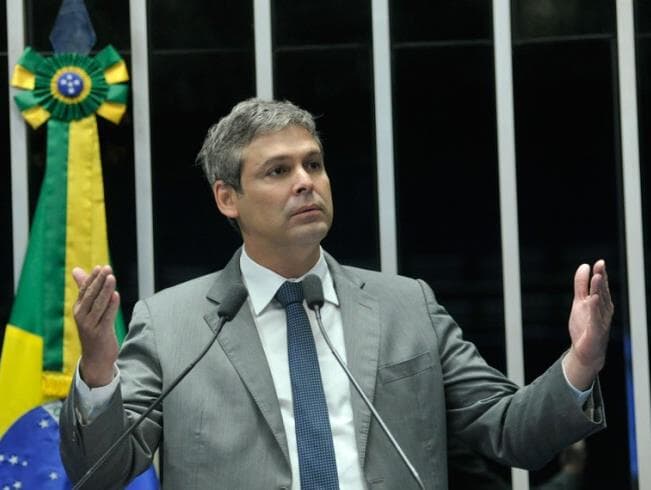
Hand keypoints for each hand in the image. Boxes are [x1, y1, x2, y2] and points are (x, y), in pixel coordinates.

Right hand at [73, 265, 119, 386]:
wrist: (95, 358)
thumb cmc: (93, 329)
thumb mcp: (87, 309)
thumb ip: (84, 289)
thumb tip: (76, 269)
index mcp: (78, 309)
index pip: (84, 290)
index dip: (92, 278)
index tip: (100, 267)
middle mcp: (82, 316)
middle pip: (91, 296)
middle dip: (99, 281)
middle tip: (107, 268)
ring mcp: (90, 325)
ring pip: (99, 305)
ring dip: (106, 290)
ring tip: (112, 278)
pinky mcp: (100, 333)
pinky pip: (106, 317)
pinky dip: (111, 306)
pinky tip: (115, 295)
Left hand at [563, 260, 613, 389]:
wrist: (586, 351)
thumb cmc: (585, 325)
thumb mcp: (580, 302)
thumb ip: (581, 285)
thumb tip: (584, 266)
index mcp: (601, 303)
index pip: (601, 286)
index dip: (601, 274)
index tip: (599, 262)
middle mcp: (603, 311)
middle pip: (602, 292)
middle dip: (601, 279)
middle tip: (600, 266)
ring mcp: (601, 321)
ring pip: (600, 303)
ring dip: (599, 290)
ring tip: (597, 277)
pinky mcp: (595, 331)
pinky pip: (595, 318)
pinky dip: (594, 308)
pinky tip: (593, 299)